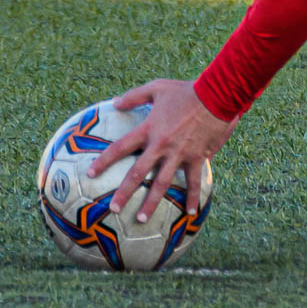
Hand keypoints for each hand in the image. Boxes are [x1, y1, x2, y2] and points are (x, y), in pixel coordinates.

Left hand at [88, 79, 236, 223]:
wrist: (216, 95)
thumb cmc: (186, 91)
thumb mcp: (157, 88)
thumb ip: (134, 96)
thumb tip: (114, 102)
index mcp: (149, 129)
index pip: (120, 147)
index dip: (104, 161)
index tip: (90, 174)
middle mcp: (161, 145)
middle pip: (138, 173)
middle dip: (124, 192)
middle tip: (113, 209)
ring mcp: (179, 154)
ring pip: (162, 183)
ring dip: (151, 203)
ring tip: (141, 219)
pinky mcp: (197, 157)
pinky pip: (193, 181)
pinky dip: (192, 197)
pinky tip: (190, 213)